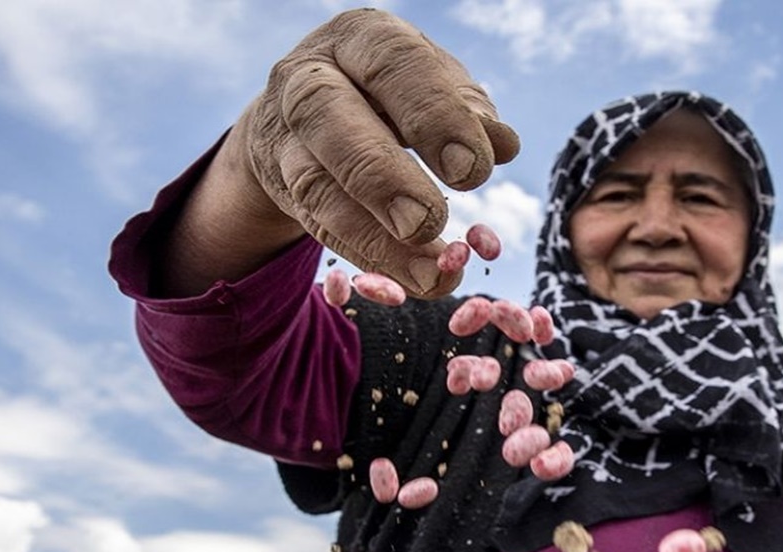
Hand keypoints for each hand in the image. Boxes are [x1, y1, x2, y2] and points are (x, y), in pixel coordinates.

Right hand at [220, 9, 519, 296]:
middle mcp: (308, 77)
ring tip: (431, 274)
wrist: (305, 113)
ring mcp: (285, 133)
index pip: (394, 66)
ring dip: (373, 236)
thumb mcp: (430, 87)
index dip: (433, 117)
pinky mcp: (278, 184)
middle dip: (382, 173)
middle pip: (329, 115)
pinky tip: (409, 280)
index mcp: (361, 39)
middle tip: (431, 222)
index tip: (474, 170)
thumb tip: (503, 143)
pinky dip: (366, 257)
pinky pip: (316, 225)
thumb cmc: (390, 94)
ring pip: (315, 183)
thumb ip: (466, 110)